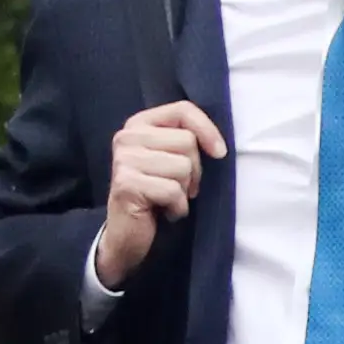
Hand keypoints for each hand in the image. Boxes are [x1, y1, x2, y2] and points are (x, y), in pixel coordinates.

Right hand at [98, 99, 226, 286]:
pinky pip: (173, 191)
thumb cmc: (157, 194)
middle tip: (179, 187)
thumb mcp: (171, 160)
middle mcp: (127, 137)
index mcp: (139, 124)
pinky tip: (164, 211)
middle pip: (187, 141)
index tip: (220, 153)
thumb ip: (186, 142)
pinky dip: (177, 207)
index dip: (207, 130)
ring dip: (184, 191)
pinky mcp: (126, 184)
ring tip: (168, 198)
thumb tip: (219, 148)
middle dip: (194, 170)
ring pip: (183, 167)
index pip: (183, 110)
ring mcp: (124, 160)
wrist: (128, 233)